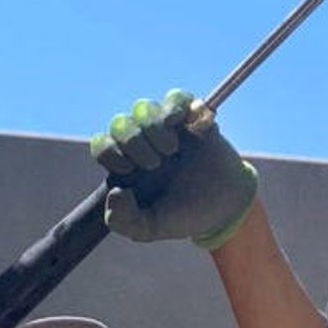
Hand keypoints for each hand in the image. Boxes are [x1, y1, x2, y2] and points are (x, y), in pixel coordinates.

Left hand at [90, 89, 257, 250]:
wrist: (225, 207)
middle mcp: (143, 143)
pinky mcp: (191, 117)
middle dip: (133, 142)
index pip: (103, 145)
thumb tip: (117, 192)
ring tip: (172, 150)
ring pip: (143, 109)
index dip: (109, 152)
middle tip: (155, 163)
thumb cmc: (184, 214)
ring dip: (153, 128)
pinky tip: (186, 127)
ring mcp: (167, 128)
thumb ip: (123, 221)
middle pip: (120, 123)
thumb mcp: (150, 228)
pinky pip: (176, 98)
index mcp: (128, 165)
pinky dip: (176, 108)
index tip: (128, 171)